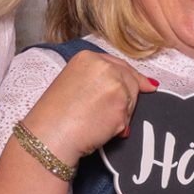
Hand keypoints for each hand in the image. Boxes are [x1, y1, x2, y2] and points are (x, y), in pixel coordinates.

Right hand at [21, 51, 156, 162]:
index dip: (132, 78)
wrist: (48, 135)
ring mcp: (115, 85)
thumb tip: (143, 85)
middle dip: (127, 98)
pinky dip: (117, 127)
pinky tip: (98, 128)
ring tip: (95, 120)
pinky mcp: (121, 106)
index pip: (120, 65)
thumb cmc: (55, 115)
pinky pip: (127, 118)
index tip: (145, 85)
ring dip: (120, 113)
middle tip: (109, 112)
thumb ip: (102, 78)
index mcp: (88, 57)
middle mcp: (104, 66)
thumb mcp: (74, 82)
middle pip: (131, 81)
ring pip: (131, 99)